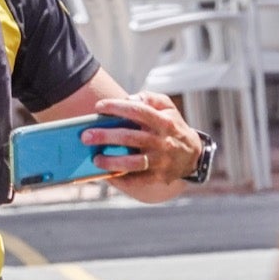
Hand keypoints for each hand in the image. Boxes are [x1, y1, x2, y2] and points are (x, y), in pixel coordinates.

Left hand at [86, 91, 202, 199]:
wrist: (193, 155)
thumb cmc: (172, 126)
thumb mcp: (168, 107)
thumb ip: (150, 98)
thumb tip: (129, 98)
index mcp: (163, 122)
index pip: (138, 111)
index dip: (117, 107)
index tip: (98, 107)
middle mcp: (162, 141)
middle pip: (130, 137)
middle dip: (105, 136)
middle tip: (85, 136)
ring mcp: (160, 161)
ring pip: (133, 162)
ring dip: (112, 161)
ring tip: (95, 159)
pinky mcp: (158, 177)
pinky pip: (137, 181)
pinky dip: (121, 180)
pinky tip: (106, 176)